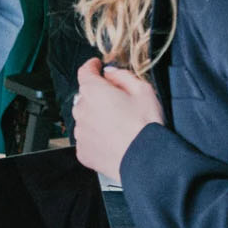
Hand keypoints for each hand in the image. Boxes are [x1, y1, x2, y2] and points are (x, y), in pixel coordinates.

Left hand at [72, 58, 163, 181]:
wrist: (147, 161)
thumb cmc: (146, 125)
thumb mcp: (143, 90)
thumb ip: (123, 76)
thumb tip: (110, 73)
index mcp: (93, 91)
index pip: (85, 72)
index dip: (92, 67)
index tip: (96, 66)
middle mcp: (81, 110)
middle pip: (86, 97)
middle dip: (98, 96)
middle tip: (118, 103)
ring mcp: (81, 133)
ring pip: (85, 118)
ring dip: (96, 117)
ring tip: (118, 126)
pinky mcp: (83, 152)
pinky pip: (87, 139)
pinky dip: (96, 137)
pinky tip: (113, 140)